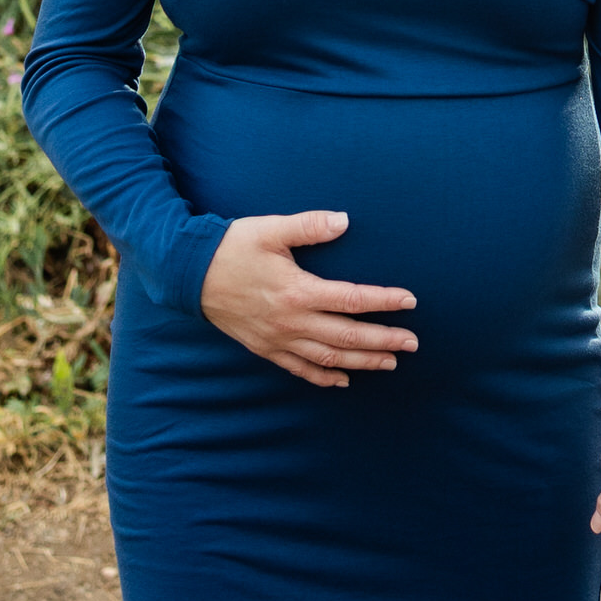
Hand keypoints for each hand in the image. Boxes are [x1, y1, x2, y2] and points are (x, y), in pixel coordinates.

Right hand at [200, 210, 417, 388]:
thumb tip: (345, 220)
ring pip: (329, 358)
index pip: (352, 300)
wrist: (188, 274)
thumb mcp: (270, 229)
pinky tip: (343, 380)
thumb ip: (310, 225)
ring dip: (362, 362)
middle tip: (413, 344)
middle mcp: (291, 321)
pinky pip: (299, 369)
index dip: (384, 302)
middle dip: (384, 341)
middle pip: (348, 336)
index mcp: (297, 291)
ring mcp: (277, 339)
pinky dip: (324, 377)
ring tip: (390, 363)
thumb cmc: (231, 247)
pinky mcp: (264, 348)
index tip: (411, 302)